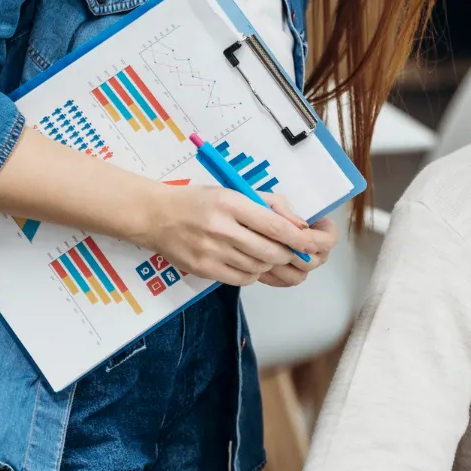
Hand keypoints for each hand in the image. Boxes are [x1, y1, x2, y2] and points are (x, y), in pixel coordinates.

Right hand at [134, 183, 334, 287]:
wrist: (156, 216)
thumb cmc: (199, 201)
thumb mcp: (234, 191)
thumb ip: (269, 205)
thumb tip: (300, 225)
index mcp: (232, 203)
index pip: (276, 226)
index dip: (301, 238)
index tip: (314, 242)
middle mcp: (222, 228)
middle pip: (271, 251)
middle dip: (292, 254)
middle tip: (300, 251)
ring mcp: (211, 252)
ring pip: (260, 267)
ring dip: (274, 263)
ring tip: (273, 253)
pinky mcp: (204, 270)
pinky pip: (243, 279)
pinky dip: (256, 273)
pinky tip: (253, 262)